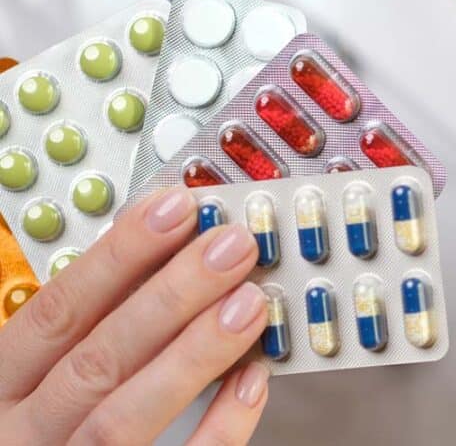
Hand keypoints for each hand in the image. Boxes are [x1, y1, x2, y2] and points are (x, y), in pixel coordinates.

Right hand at [0, 187, 268, 444]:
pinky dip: (219, 428)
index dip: (118, 256)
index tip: (177, 209)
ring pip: (124, 416)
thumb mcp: (36, 384)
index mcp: (1, 391)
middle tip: (232, 246)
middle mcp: (22, 435)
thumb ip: (87, 334)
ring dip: (193, 354)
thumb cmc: (46, 434)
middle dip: (170, 296)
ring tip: (250, 303)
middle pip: (97, 358)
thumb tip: (168, 261)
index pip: (55, 312)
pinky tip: (253, 380)